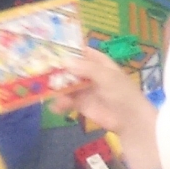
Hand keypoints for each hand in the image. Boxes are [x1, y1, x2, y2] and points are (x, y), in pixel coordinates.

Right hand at [45, 48, 161, 168]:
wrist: (129, 120)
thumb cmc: (121, 93)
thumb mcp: (106, 77)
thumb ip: (86, 68)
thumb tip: (65, 60)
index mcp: (98, 62)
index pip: (81, 51)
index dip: (68, 50)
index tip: (52, 48)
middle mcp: (89, 74)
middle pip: (70, 68)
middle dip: (57, 69)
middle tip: (41, 70)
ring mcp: (84, 89)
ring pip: (66, 84)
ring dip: (56, 87)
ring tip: (47, 91)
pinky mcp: (81, 104)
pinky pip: (67, 101)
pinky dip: (60, 103)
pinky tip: (55, 106)